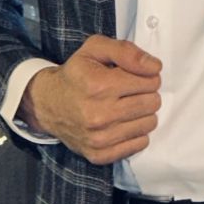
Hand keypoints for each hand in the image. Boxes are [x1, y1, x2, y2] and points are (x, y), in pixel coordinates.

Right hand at [17, 35, 161, 164]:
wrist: (48, 104)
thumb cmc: (76, 73)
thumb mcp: (95, 48)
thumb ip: (126, 51)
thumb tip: (155, 67)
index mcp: (98, 85)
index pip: (150, 81)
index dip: (146, 76)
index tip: (134, 76)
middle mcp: (98, 114)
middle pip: (152, 103)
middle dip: (146, 93)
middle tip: (130, 91)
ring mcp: (99, 138)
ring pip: (149, 124)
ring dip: (142, 113)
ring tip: (126, 106)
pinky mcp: (99, 155)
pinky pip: (139, 144)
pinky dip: (135, 133)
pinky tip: (121, 123)